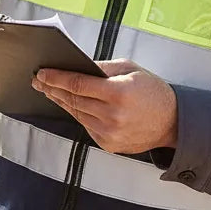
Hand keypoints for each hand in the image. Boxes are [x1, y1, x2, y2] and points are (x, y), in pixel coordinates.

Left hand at [32, 59, 177, 153]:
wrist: (172, 122)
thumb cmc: (152, 91)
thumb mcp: (130, 69)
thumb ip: (102, 67)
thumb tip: (77, 66)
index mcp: (118, 93)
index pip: (78, 84)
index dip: (57, 78)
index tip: (42, 73)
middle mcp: (112, 116)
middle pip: (72, 100)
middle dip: (53, 88)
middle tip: (38, 80)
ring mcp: (109, 133)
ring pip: (76, 113)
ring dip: (61, 101)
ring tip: (49, 90)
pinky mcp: (108, 144)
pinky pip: (85, 125)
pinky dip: (76, 113)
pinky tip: (68, 103)